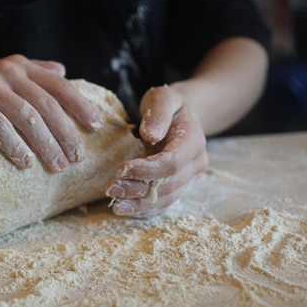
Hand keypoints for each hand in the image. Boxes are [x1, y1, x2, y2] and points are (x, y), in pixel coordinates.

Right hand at [0, 54, 102, 171]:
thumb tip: (64, 71)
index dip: (80, 105)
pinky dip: (13, 144)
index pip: (58, 85)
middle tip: (77, 158)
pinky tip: (25, 162)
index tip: (96, 126)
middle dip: (65, 134)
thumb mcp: (6, 77)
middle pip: (46, 105)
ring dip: (45, 144)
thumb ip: (34, 73)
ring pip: (26, 117)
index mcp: (21, 66)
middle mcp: (7, 71)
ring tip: (58, 165)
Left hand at [105, 85, 207, 216]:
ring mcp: (189, 177)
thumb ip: (158, 115)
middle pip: (168, 184)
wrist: (181, 116)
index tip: (120, 169)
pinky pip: (163, 202)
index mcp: (194, 141)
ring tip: (115, 204)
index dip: (146, 170)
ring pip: (166, 198)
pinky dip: (144, 208)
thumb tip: (151, 135)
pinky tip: (125, 208)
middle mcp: (196, 163)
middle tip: (110, 189)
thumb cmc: (169, 105)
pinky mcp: (179, 186)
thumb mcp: (164, 98)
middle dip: (138, 189)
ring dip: (139, 204)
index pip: (172, 162)